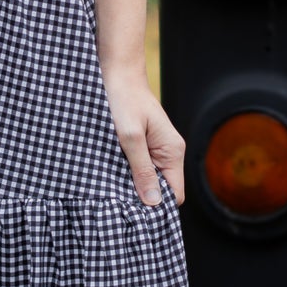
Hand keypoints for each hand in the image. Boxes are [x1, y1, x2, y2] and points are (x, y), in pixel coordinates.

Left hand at [100, 64, 184, 206]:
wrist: (117, 74)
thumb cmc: (124, 100)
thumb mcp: (129, 137)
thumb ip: (142, 169)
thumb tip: (153, 202)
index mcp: (172, 151)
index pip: (174, 194)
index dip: (157, 207)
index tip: (134, 213)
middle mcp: (169, 152)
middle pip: (162, 190)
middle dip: (143, 197)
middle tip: (117, 201)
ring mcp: (157, 149)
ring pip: (150, 180)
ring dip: (132, 185)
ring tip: (111, 186)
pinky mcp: (144, 146)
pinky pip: (140, 168)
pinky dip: (127, 174)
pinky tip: (111, 173)